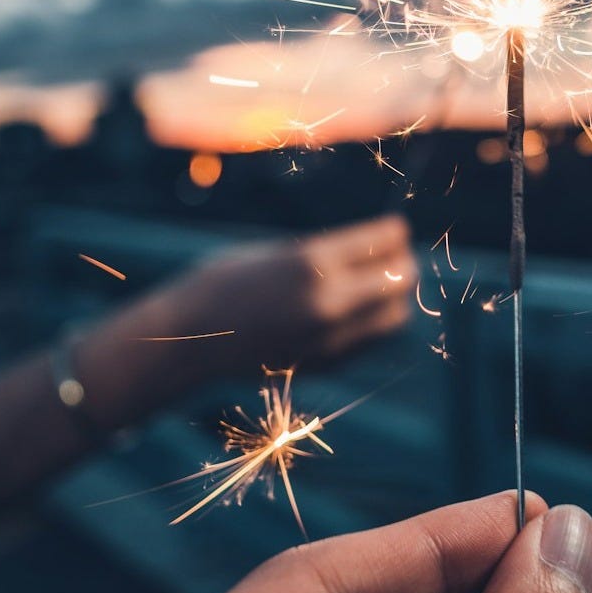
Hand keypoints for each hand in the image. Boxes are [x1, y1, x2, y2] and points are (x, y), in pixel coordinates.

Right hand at [97, 215, 415, 379]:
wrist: (187, 338)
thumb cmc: (226, 281)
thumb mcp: (279, 252)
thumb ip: (327, 255)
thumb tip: (375, 252)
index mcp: (313, 261)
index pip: (384, 240)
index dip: (394, 232)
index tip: (394, 229)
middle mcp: (328, 300)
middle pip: (401, 278)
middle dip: (404, 263)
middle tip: (397, 256)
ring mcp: (328, 337)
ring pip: (395, 316)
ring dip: (396, 297)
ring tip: (381, 285)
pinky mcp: (326, 363)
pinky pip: (372, 340)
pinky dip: (376, 323)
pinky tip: (362, 311)